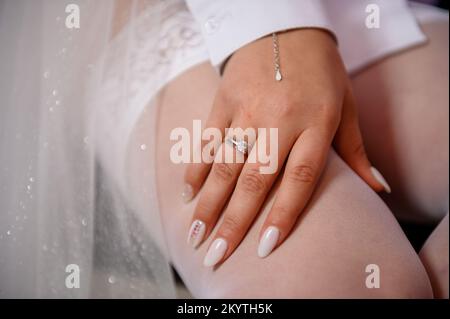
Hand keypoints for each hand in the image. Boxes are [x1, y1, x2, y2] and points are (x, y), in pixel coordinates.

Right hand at [184, 29, 390, 266]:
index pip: (299, 180)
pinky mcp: (224, 100)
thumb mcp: (346, 106)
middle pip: (254, 179)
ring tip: (194, 233)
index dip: (282, 216)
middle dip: (233, 221)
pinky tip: (186, 194)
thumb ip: (356, 152)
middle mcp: (279, 121)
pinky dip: (195, 168)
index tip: (265, 248)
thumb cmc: (321, 70)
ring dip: (207, 202)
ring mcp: (247, 110)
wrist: (285, 25)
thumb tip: (377, 191)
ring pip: (224, 164)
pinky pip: (207, 139)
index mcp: (315, 124)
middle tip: (215, 254)